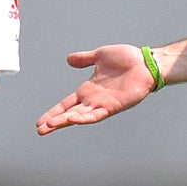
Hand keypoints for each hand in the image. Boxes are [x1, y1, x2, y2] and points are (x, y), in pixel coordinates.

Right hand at [37, 44, 156, 134]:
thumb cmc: (127, 59)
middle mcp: (93, 100)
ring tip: (51, 125)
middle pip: (69, 114)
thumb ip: (84, 59)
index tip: (41, 121)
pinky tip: (74, 119)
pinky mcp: (114, 105)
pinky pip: (97, 114)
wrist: (145, 62)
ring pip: (81, 116)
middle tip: (40, 129)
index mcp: (88, 90)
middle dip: (55, 122)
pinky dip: (85, 117)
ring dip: (66, 121)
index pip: (66, 104)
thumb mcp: (99, 56)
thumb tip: (69, 59)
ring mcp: (103, 104)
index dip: (54, 112)